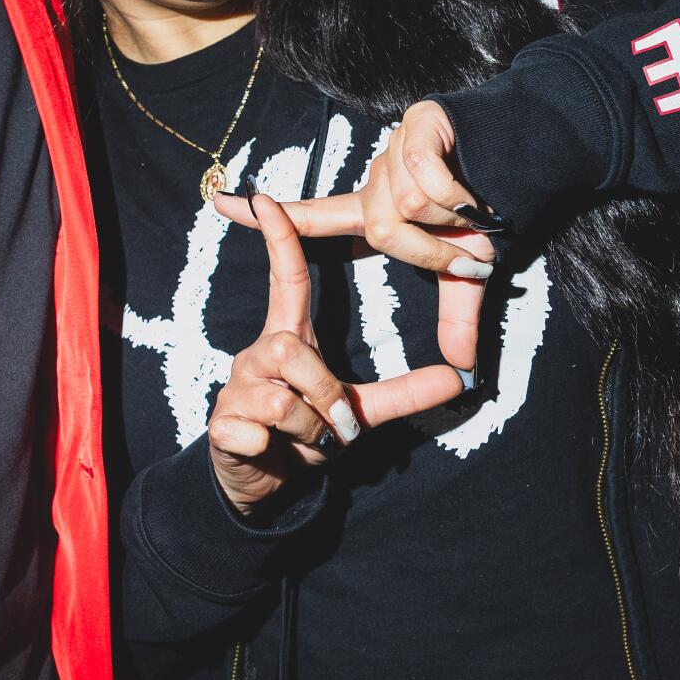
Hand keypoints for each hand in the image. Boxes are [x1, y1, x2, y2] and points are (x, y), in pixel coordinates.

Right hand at [208, 192, 465, 513]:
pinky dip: (273, 450)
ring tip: (306, 442)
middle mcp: (257, 355)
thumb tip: (458, 379)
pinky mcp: (221, 425)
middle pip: (288, 350)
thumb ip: (404, 393)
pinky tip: (270, 453)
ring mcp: (235, 389)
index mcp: (290, 340)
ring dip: (305, 429)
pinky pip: (254, 431)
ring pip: (277, 398)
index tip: (265, 196)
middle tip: (336, 427)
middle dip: (322, 393)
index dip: (278, 238)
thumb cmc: (305, 434)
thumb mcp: (359, 412)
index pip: (286, 279)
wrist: (261, 483)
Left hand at [212, 101, 496, 371]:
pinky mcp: (421, 122)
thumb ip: (458, 310)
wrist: (530, 146)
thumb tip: (463, 365)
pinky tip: (478, 189)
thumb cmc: (493, 206)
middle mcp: (379, 176)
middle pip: (382, 228)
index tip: (219, 204)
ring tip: (477, 213)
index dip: (269, 217)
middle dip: (432, 250)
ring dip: (451, 219)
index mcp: (379, 206)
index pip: (317, 216)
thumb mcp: (468, 265)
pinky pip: (428, 176)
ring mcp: (398, 146)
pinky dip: (458, 193)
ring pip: (407, 203)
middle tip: (472, 254)